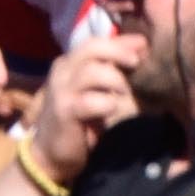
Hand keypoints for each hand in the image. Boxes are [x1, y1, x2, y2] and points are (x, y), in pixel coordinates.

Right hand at [17, 35, 140, 193]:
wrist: (50, 154)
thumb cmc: (79, 121)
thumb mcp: (95, 92)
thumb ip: (110, 72)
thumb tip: (139, 52)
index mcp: (69, 63)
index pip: (96, 42)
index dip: (121, 41)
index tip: (144, 44)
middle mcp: (62, 71)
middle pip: (92, 47)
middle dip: (119, 52)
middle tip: (137, 63)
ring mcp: (61, 90)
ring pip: (91, 71)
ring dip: (115, 80)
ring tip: (126, 92)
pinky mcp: (64, 111)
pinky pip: (89, 101)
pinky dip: (106, 103)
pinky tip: (112, 109)